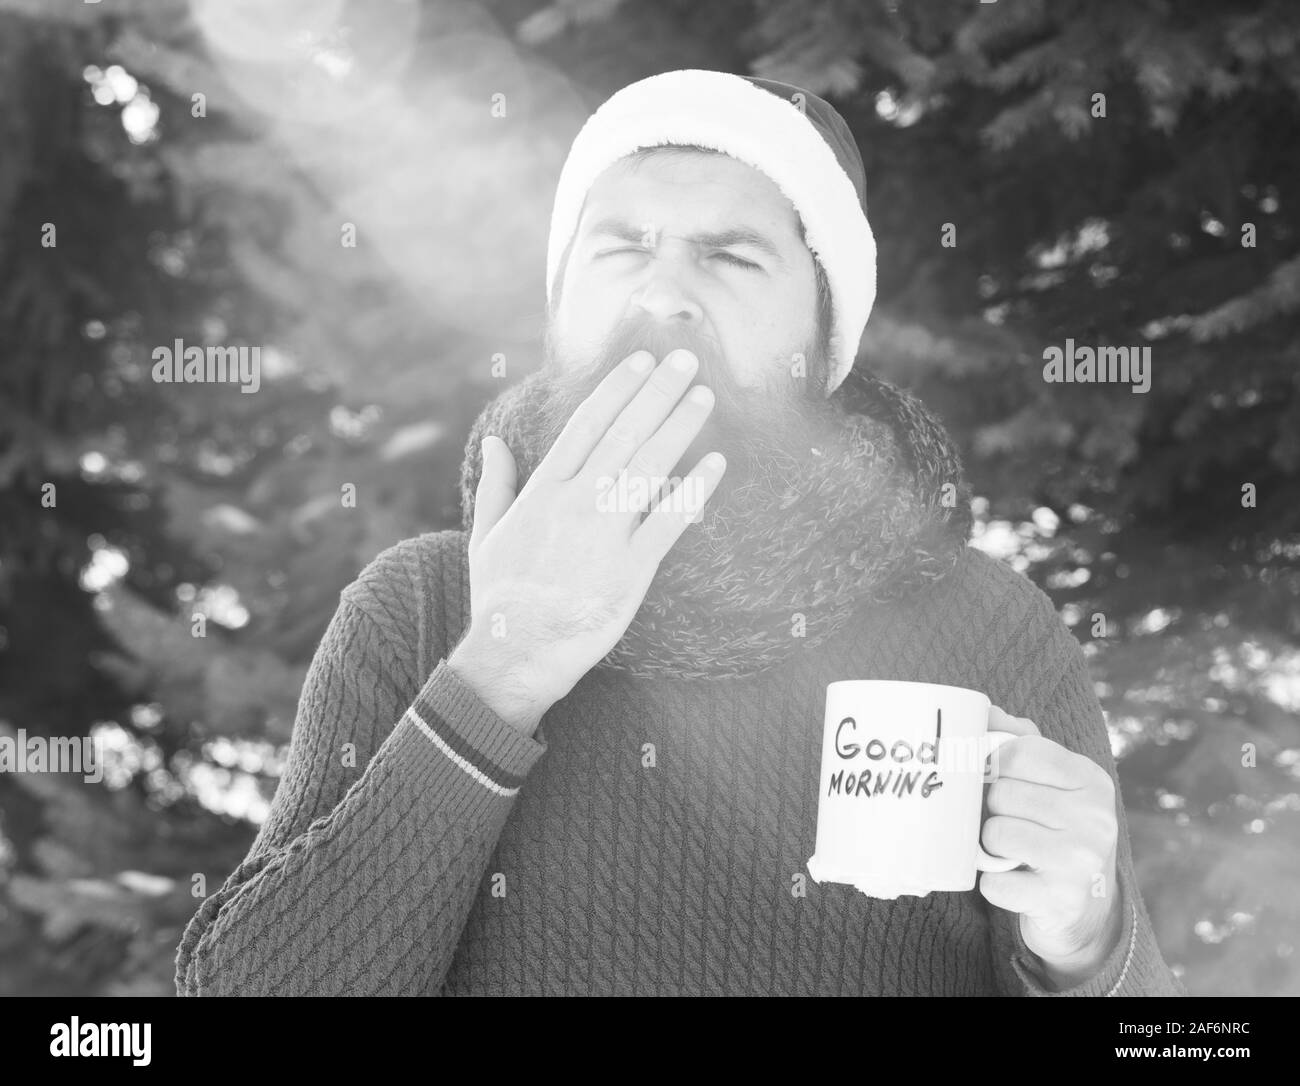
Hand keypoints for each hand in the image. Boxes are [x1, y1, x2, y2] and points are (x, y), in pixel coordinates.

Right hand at [455, 349, 726, 715]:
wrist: (516, 651)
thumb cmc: (500, 596)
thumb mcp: (486, 533)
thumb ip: (496, 483)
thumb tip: (496, 442)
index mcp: (544, 489)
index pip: (587, 424)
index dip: (618, 389)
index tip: (641, 362)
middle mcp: (576, 502)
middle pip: (625, 434)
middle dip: (657, 393)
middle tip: (685, 360)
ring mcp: (605, 533)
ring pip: (649, 467)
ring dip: (679, 427)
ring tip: (704, 397)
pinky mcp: (632, 569)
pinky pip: (670, 521)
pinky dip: (694, 490)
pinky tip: (715, 464)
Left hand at [977, 706, 1122, 985]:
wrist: (1086, 905)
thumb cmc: (1055, 827)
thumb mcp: (1050, 779)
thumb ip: (1018, 739)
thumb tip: (982, 711)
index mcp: (1090, 780)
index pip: (1019, 752)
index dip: (994, 764)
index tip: (996, 778)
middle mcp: (1095, 819)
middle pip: (1002, 794)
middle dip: (992, 808)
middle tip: (1004, 819)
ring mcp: (1081, 863)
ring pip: (996, 834)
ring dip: (989, 844)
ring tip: (1008, 849)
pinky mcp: (1060, 901)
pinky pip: (995, 883)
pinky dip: (991, 881)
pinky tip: (1010, 878)